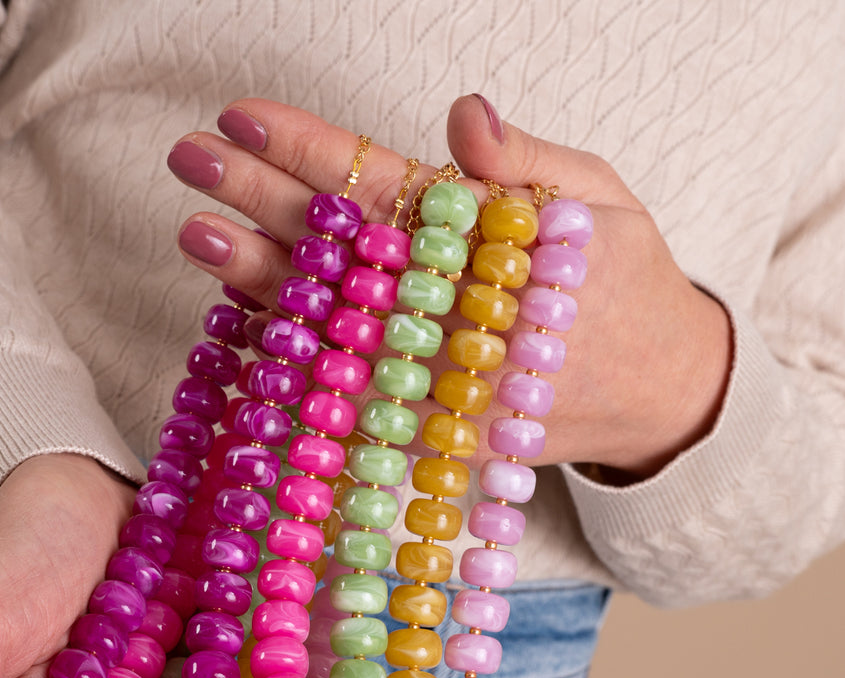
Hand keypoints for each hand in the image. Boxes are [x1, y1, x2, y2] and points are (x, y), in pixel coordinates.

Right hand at [168, 96, 731, 479]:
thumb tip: (464, 112)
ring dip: (257, 269)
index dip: (306, 144)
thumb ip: (525, 162)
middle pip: (325, 232)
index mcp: (448, 216)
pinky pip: (340, 374)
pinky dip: (292, 351)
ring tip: (198, 233)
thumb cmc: (624, 279)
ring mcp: (406, 338)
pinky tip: (239, 320)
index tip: (242, 115)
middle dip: (256, 193)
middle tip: (190, 158)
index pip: (365, 174)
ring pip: (321, 302)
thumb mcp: (589, 203)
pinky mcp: (409, 398)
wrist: (654, 379)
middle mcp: (413, 276)